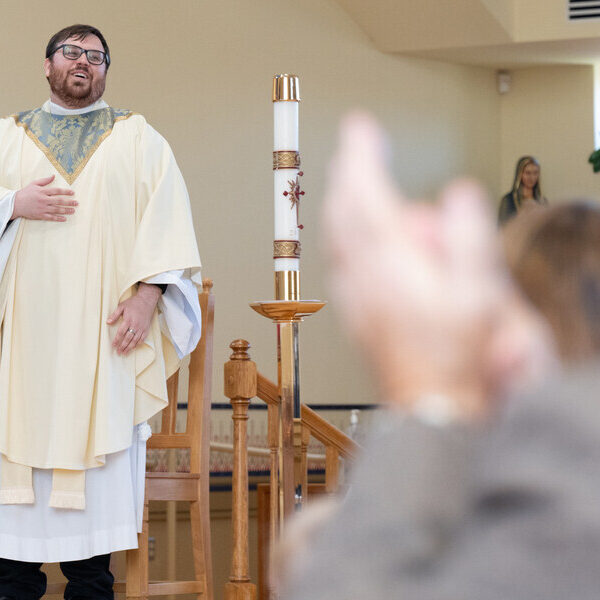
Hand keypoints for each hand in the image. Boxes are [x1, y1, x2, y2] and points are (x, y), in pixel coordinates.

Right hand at [13, 175, 77, 221]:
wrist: (15, 203)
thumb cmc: (25, 193)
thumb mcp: (34, 184)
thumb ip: (45, 180)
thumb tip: (53, 176)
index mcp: (42, 191)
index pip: (57, 191)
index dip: (66, 192)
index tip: (73, 193)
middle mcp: (43, 200)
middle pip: (59, 201)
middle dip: (69, 202)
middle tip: (77, 203)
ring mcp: (42, 208)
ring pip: (57, 209)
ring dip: (66, 210)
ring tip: (73, 210)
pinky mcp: (40, 215)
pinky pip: (51, 217)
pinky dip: (58, 218)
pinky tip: (65, 218)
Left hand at [107, 283, 161, 354]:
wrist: (146, 300)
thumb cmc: (133, 303)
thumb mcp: (122, 306)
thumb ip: (114, 315)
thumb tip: (108, 322)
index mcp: (128, 320)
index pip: (121, 332)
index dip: (117, 340)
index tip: (113, 345)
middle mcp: (135, 325)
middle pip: (128, 338)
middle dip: (123, 346)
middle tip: (118, 352)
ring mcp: (142, 327)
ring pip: (135, 340)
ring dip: (130, 347)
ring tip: (125, 352)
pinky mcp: (146, 328)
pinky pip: (142, 338)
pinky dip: (138, 344)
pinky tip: (134, 347)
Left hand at [323, 113, 553, 420]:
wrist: (431, 402)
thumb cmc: (454, 356)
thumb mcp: (479, 293)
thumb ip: (468, 237)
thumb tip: (456, 195)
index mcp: (391, 263)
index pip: (367, 194)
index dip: (362, 155)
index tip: (360, 126)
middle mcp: (363, 276)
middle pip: (342, 212)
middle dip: (347, 174)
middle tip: (355, 150)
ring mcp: (354, 295)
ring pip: (335, 236)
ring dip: (340, 202)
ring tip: (351, 182)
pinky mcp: (354, 312)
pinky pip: (338, 262)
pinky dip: (342, 235)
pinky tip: (350, 236)